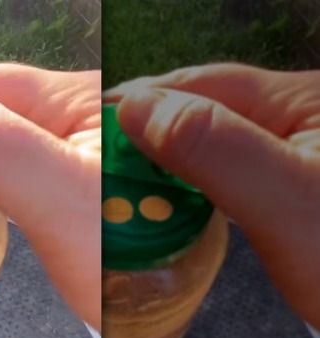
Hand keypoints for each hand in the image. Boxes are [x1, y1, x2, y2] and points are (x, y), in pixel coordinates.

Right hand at [105, 63, 319, 329]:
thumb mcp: (289, 204)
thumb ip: (216, 150)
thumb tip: (138, 109)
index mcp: (302, 100)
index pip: (202, 83)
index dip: (141, 99)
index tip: (90, 125)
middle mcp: (300, 116)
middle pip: (206, 106)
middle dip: (149, 125)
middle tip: (97, 157)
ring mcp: (300, 151)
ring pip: (215, 138)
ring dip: (168, 153)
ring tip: (125, 175)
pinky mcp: (296, 185)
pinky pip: (230, 168)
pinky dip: (194, 178)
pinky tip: (174, 194)